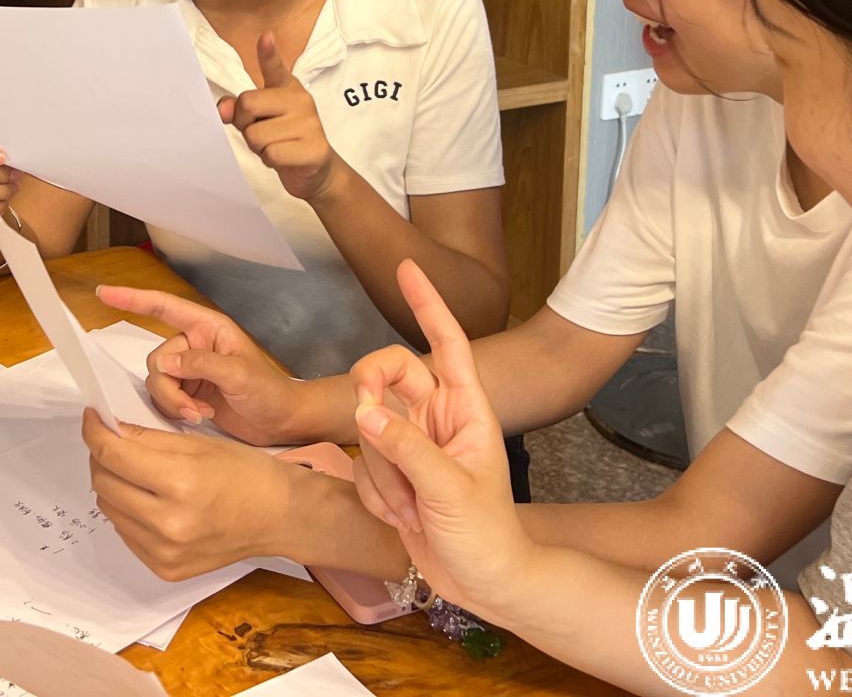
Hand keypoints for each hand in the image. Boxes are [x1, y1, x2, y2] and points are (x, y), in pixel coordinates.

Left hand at [84, 410, 295, 579]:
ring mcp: (164, 552)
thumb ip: (147, 438)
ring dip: (112, 484)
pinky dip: (127, 511)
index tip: (92, 418)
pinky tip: (146, 498)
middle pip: (104, 483)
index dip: (94, 431)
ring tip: (131, 470)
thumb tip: (108, 430)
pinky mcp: (164, 568)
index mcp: (180, 483)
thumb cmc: (245, 473)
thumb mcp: (198, 443)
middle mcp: (168, 523)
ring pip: (109, 509)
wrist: (278, 517)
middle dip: (100, 456)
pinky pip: (126, 533)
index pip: (114, 455)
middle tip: (110, 440)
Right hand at [95, 284, 307, 444]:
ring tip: (200, 414)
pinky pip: (163, 399)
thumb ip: (201, 364)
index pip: (164, 307)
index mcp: (207, 328)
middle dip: (169, 388)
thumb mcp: (239, 374)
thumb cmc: (269, 392)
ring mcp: (189, 371)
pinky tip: (198, 417)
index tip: (103, 294)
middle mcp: (194, 345)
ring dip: (173, 402)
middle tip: (194, 409)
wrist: (282, 422)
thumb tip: (163, 364)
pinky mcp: (188, 394)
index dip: (132, 298)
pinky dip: (175, 411)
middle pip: (157, 360)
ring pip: (157, 382)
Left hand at [218, 33, 343, 201]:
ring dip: (258, 148)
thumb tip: (223, 109)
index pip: (275, 68)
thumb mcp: (259, 121)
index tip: (265, 37)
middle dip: (245, 124)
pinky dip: (270, 161)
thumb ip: (240, 110)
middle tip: (261, 133)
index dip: (268, 54)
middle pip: (248, 104)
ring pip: (256, 135)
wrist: (316, 171)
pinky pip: (271, 154)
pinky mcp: (314, 148)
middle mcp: (301, 100)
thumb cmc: (283, 140)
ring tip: (275, 147)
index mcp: (287, 88)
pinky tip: (284, 159)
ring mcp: (310, 123)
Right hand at [351, 261, 532, 620]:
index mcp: (465, 408)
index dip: (427, 303)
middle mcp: (436, 418)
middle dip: (371, 399)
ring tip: (414, 509)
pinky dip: (376, 495)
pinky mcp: (393, 474)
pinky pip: (364, 467)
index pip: (446, 342)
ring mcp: (412, 445)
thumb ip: (407, 449)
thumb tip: (365, 412)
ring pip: (369, 430)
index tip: (408, 266)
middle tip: (369, 427)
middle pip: (387, 377)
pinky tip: (404, 520)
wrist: (485, 585)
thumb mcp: (451, 490)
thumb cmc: (487, 534)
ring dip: (382, 474)